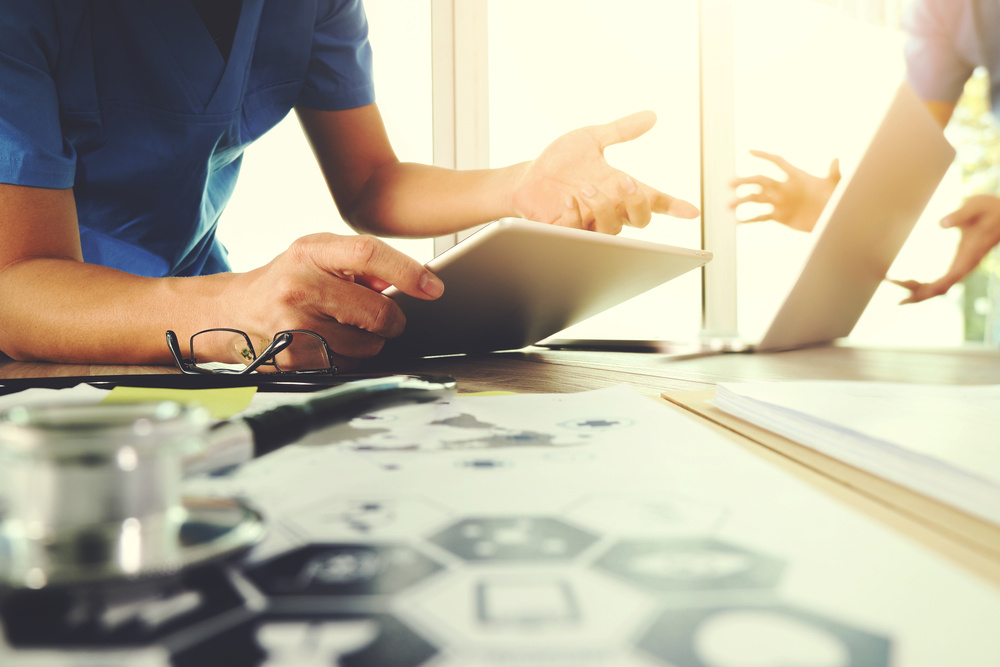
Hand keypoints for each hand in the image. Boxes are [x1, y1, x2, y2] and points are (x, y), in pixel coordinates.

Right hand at [227, 233, 442, 369]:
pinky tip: (331, 342)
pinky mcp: (293, 359)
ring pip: (367, 345)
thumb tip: (411, 282)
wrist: (238, 310)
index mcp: (310, 252)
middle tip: (388, 318)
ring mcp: (294, 326)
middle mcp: (299, 287)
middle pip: (377, 312)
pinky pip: (347, 365)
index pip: (368, 254)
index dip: (407, 271)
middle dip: (393, 320)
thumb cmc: (290, 278)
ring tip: (348, 327)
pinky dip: (350, 357)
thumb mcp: (320, 254)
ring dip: (371, 341)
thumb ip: (362, 263)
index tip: (432, 287)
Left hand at [510, 111, 698, 234]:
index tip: (691, 210)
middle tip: (624, 182)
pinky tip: (568, 201)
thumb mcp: (591, 139)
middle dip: (637, 202)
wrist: (527, 177)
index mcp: (619, 188)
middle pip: (640, 219)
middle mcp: (610, 209)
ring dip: (603, 208)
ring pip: (613, 230)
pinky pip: (579, 234)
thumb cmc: (560, 163)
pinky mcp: (567, 232)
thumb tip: (651, 115)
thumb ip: (621, 130)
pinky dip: (576, 217)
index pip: (654, 200)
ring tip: (586, 188)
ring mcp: (590, 223)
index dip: (673, 206)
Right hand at [729, 149, 839, 231]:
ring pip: (756, 199)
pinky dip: (749, 219)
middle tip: (730, 184)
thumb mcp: (834, 186)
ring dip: (742, 201)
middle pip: (760, 181)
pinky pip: (761, 217)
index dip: (764, 156)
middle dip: (744, 181)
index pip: (777, 162)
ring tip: (729, 206)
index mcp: (795, 177)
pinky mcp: (779, 216)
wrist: (831, 220)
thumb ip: (833, 173)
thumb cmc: (835, 200)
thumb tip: (836, 159)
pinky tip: (738, 222)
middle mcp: (784, 188)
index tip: (750, 151)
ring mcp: (780, 202)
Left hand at [890, 195, 999, 303]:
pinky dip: (924, 285)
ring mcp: (963, 267)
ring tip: (894, 284)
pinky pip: (942, 281)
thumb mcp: (976, 205)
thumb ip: (960, 214)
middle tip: (890, 282)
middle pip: (939, 289)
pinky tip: (909, 283)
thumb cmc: (990, 208)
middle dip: (915, 292)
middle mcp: (965, 267)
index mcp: (969, 257)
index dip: (922, 288)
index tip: (899, 282)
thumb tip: (941, 224)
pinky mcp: (960, 264)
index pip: (945, 282)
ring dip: (918, 291)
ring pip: (940, 288)